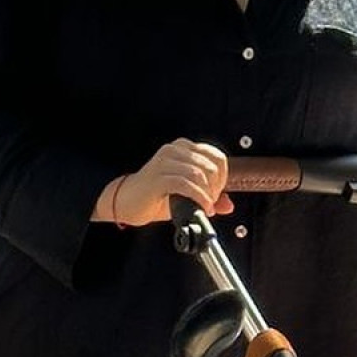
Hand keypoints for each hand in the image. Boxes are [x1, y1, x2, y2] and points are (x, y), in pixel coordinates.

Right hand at [112, 139, 233, 226]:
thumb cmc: (155, 196)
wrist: (127, 202)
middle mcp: (174, 150)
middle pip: (210, 166)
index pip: (216, 156)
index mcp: (183, 148)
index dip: (223, 177)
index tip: (217, 193)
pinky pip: (186, 185)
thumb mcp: (186, 194)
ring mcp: (165, 162)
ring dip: (207, 195)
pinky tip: (201, 208)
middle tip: (210, 202)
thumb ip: (208, 196)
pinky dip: (198, 198)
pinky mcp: (158, 177)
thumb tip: (229, 205)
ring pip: (199, 175)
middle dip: (215, 189)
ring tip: (205, 206)